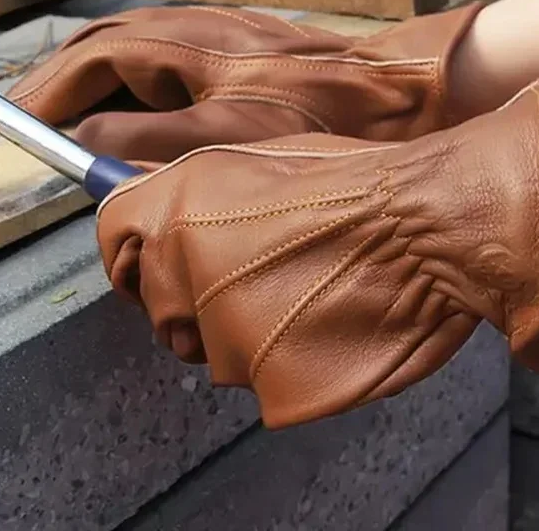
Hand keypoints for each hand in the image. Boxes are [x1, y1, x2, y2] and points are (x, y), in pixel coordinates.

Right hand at [6, 3, 482, 162]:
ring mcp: (215, 33)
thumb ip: (145, 139)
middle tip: (28, 118)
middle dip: (59, 79)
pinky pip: (163, 60)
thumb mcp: (225, 137)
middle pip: (102, 45)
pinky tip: (132, 111)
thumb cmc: (318, 114)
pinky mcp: (236, 48)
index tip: (15, 122)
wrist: (396, 90)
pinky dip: (130, 84)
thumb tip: (83, 138)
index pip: (91, 58)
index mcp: (181, 42)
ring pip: (131, 49)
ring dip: (91, 80)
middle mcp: (191, 27)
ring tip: (66, 117)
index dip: (47, 91)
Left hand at [96, 77, 538, 428]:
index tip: (149, 261)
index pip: (111, 241)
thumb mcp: (258, 157)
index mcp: (176, 203)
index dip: (133, 253)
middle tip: (255, 274)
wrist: (428, 224)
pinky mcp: (266, 381)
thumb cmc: (357, 180)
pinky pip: (257, 379)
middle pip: (158, 303)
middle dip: (194, 295)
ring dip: (243, 330)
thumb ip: (187, 188)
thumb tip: (141, 196)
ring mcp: (223, 331)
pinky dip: (283, 360)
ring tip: (300, 293)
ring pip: (208, 347)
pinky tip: (321, 323)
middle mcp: (184, 266)